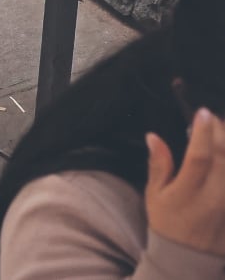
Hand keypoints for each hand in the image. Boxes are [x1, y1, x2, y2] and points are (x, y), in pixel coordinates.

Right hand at [145, 108, 224, 253]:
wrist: (189, 257)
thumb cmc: (167, 222)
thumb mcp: (154, 195)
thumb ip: (158, 164)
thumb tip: (153, 136)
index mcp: (187, 193)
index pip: (200, 157)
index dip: (203, 132)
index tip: (202, 113)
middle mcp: (214, 197)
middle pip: (224, 158)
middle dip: (221, 132)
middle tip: (214, 118)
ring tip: (223, 133)